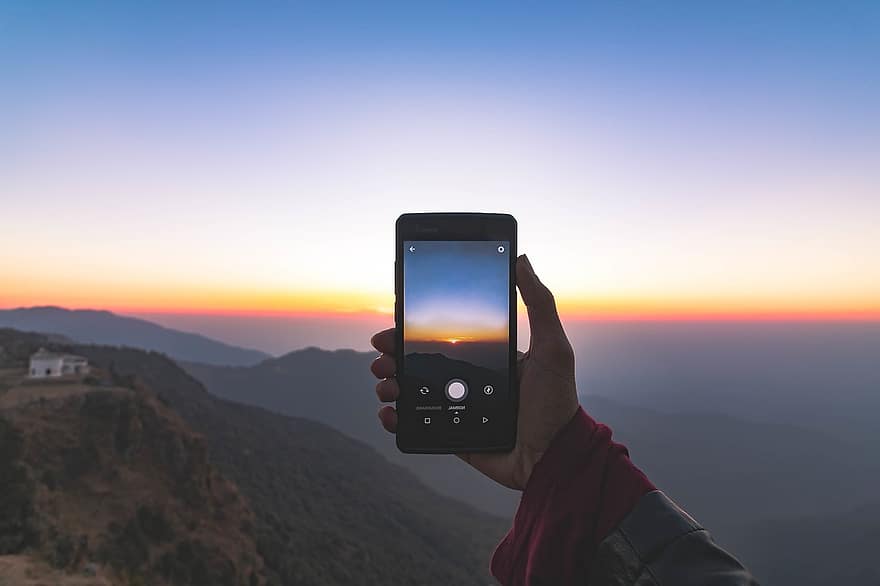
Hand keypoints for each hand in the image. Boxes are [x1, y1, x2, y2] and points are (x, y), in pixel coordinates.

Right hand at [370, 254, 578, 489]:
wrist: (554, 457)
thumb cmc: (557, 401)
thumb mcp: (553, 346)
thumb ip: (539, 303)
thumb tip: (522, 258)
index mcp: (486, 356)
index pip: (442, 336)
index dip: (414, 329)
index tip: (395, 320)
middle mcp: (467, 379)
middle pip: (419, 361)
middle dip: (393, 354)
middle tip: (381, 353)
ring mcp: (457, 408)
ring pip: (411, 390)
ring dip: (389, 382)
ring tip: (385, 382)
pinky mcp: (451, 435)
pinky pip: (416, 425)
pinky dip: (395, 419)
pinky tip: (389, 413)